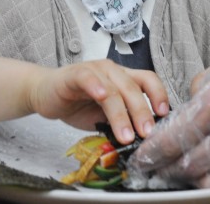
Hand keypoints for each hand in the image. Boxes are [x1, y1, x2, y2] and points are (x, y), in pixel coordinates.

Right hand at [27, 59, 169, 144]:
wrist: (44, 94)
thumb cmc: (77, 105)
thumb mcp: (105, 116)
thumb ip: (122, 121)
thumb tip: (143, 140)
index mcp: (123, 78)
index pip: (149, 80)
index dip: (159, 95)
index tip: (164, 116)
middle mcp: (112, 70)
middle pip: (134, 87)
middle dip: (143, 112)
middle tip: (147, 134)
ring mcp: (94, 70)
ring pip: (114, 88)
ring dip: (122, 113)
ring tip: (125, 135)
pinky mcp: (74, 74)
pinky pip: (88, 78)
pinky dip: (96, 86)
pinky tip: (101, 97)